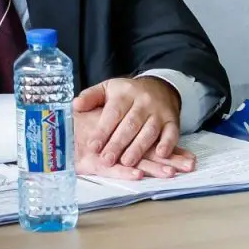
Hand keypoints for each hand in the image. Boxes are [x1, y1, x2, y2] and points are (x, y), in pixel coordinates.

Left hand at [72, 77, 194, 178]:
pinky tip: (161, 155)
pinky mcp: (173, 120)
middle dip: (118, 144)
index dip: (103, 131)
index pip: (113, 113)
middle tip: (107, 160)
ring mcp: (160, 112)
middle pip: (131, 124)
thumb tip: (75, 105)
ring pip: (149, 131)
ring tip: (127, 162)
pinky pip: (172, 133)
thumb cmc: (128, 93)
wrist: (160, 86)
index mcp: (125, 94)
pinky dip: (168, 144)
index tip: (93, 146)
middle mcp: (144, 102)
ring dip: (139, 148)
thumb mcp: (108, 88)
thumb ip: (91, 97)